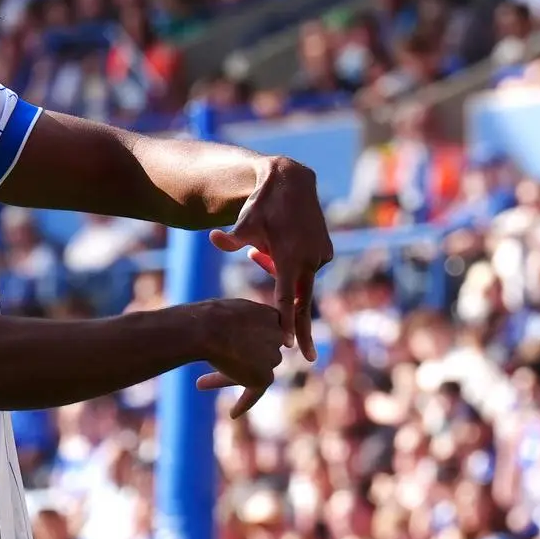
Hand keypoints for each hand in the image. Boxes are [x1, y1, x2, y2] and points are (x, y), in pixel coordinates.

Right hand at [194, 298, 283, 418]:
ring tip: (200, 383)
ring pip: (250, 369)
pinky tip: (233, 413)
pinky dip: (244, 403)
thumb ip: (242, 321)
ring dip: (229, 376)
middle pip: (256, 351)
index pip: (261, 331)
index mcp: (271, 315)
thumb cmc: (212, 316)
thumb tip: (233, 332)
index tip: (239, 346)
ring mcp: (273, 357)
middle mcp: (277, 337)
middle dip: (239, 357)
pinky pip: (254, 393)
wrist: (210, 328)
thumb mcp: (231, 310)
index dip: (246, 338)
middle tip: (219, 360)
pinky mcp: (265, 376)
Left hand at [209, 157, 333, 360]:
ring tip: (260, 254)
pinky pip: (306, 267)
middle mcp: (310, 260)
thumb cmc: (263, 204)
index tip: (290, 345)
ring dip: (282, 276)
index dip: (288, 323)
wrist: (291, 181)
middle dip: (303, 329)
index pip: (287, 299)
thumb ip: (232, 239)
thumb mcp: (245, 222)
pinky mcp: (325, 250)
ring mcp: (321, 255)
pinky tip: (274, 248)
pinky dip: (292, 266)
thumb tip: (214, 239)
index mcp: (290, 258)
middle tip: (308, 357)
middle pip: (303, 301)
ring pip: (300, 279)